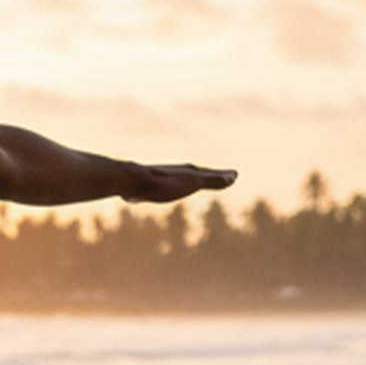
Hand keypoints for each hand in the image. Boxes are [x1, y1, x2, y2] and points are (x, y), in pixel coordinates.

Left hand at [122, 164, 237, 202]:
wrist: (131, 181)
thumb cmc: (163, 183)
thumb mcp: (191, 182)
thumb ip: (211, 180)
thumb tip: (234, 176)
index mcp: (188, 172)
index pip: (210, 174)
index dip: (222, 176)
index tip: (234, 175)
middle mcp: (176, 172)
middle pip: (196, 175)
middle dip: (208, 177)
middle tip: (219, 177)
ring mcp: (162, 178)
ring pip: (179, 180)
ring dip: (187, 181)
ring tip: (192, 183)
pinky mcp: (148, 186)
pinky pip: (164, 187)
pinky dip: (170, 189)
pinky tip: (160, 192)